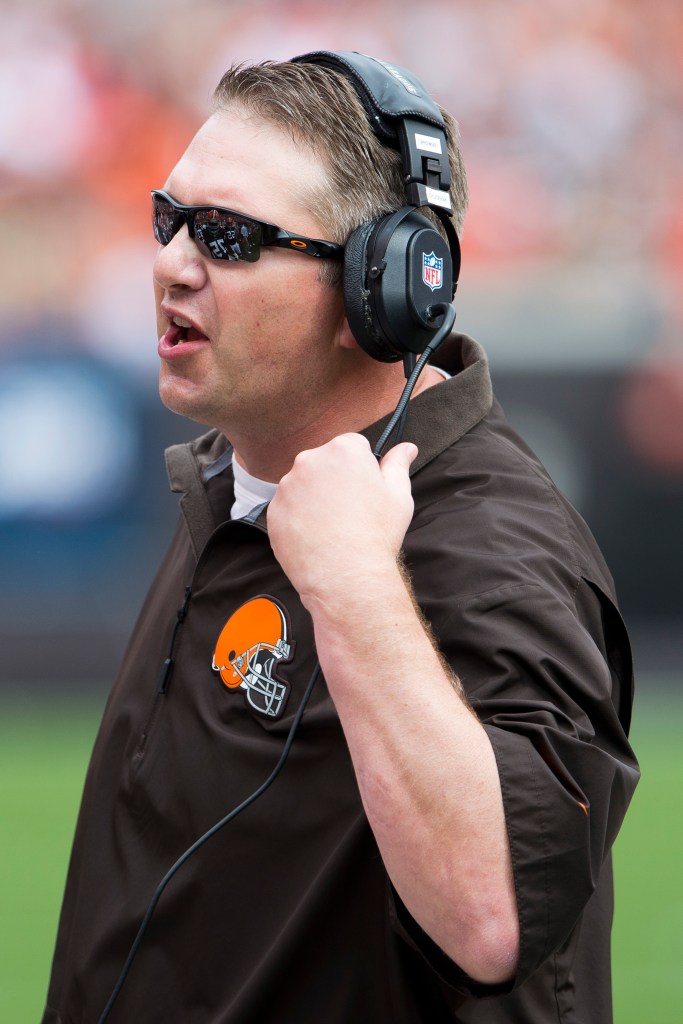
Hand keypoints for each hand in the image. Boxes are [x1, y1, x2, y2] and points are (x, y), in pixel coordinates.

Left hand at [267, 434, 417, 610]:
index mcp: (343, 449)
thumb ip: (398, 465)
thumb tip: (407, 447)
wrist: (346, 575)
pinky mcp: (273, 510)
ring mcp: (287, 485)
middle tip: (349, 509)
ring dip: (314, 498)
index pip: (352, 445)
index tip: (364, 489)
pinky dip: (298, 518)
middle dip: (334, 479)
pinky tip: (315, 536)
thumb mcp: (399, 496)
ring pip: (303, 485)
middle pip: (323, 462)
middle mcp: (310, 460)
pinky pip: (287, 508)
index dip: (361, 468)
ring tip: (331, 526)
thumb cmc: (377, 534)